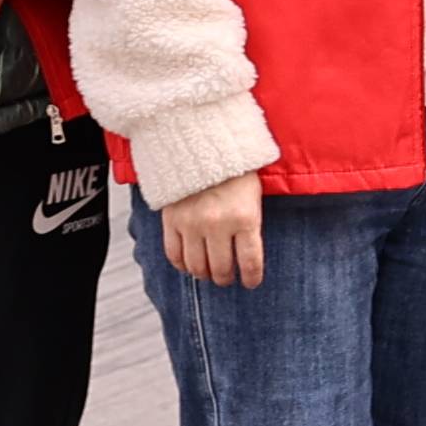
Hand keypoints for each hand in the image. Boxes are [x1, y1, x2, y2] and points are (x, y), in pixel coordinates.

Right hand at [158, 170, 266, 288]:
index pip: (250, 262)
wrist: (203, 142)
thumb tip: (247, 256)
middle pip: (221, 269)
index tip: (250, 283)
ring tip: (208, 273)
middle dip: (225, 278)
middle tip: (227, 278)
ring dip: (204, 274)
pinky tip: (188, 264)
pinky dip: (181, 264)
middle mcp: (218, 224)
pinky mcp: (172, 220)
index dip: (251, 278)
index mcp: (245, 218)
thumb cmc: (235, 170)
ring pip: (196, 266)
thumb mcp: (254, 196)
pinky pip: (173, 254)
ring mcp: (192, 223)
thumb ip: (250, 225)